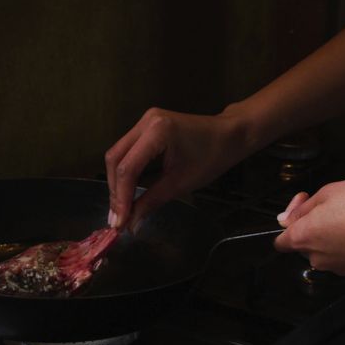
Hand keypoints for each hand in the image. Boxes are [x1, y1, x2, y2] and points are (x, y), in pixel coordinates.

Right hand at [105, 107, 251, 231]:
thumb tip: (131, 223)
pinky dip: (125, 171)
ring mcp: (145, 121)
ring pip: (118, 154)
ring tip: (121, 208)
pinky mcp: (147, 126)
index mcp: (157, 132)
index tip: (120, 222)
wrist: (229, 135)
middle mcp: (146, 121)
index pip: (128, 168)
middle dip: (115, 190)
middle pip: (116, 158)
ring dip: (117, 182)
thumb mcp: (181, 183)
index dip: (121, 197)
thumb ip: (151, 201)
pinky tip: (127, 191)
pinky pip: (127, 150)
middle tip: (117, 217)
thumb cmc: (212, 157)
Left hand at [274, 178, 344, 274]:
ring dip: (332, 231)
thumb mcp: (331, 191)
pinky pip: (342, 253)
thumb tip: (288, 217)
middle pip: (303, 242)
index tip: (303, 204)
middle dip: (313, 222)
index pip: (280, 240)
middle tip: (332, 202)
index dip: (289, 219)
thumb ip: (304, 206)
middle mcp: (316, 257)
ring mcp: (336, 266)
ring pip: (324, 247)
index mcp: (304, 237)